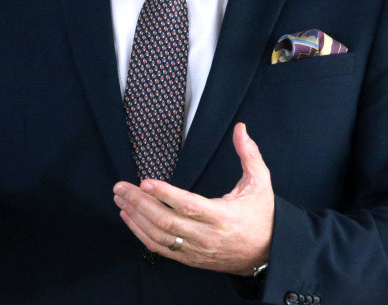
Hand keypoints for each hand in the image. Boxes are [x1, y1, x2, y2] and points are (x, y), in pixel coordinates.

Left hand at [113, 122, 273, 274]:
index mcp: (223, 216)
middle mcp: (207, 236)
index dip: (165, 194)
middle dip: (140, 203)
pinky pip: (160, 248)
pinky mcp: (190, 259)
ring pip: (159, 236)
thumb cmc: (262, 216)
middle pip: (166, 221)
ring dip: (136, 217)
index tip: (145, 181)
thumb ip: (249, 155)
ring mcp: (196, 250)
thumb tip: (241, 128)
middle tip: (120, 187)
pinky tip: (129, 218)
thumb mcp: (260, 183)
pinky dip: (141, 233)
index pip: (189, 205)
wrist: (267, 254)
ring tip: (120, 199)